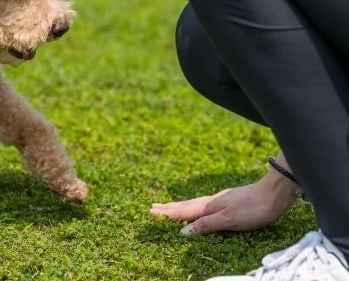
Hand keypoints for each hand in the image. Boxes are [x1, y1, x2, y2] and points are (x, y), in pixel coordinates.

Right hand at [150, 172, 298, 235]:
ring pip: (194, 204)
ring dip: (180, 207)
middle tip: (152, 207)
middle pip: (186, 206)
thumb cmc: (253, 208)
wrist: (274, 193)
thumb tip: (183, 231)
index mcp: (210, 206)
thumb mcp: (229, 220)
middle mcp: (212, 201)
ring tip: (169, 207)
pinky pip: (204, 205)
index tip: (150, 212)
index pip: (184, 212)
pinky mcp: (229, 201)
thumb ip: (206, 225)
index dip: (168, 214)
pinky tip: (198, 208)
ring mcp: (220, 200)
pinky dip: (194, 208)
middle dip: (169, 208)